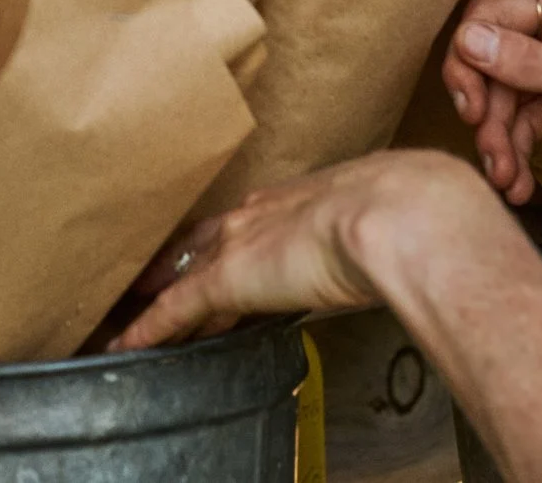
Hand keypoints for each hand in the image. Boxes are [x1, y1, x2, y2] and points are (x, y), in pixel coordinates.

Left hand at [108, 151, 489, 352]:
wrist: (401, 215)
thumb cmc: (417, 213)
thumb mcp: (401, 218)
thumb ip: (392, 235)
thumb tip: (417, 251)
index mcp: (305, 196)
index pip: (253, 221)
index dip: (233, 238)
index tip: (222, 248)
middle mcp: (262, 214)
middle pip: (206, 240)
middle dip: (180, 259)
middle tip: (148, 276)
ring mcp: (239, 245)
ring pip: (181, 273)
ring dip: (155, 293)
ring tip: (127, 312)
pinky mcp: (225, 279)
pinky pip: (173, 310)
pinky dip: (147, 329)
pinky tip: (123, 345)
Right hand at [434, 0, 541, 219]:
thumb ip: (537, 65)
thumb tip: (466, 40)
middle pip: (497, 25)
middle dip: (479, 75)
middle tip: (473, 116)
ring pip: (502, 77)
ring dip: (494, 125)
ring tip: (502, 169)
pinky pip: (520, 115)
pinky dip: (512, 147)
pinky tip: (517, 182)